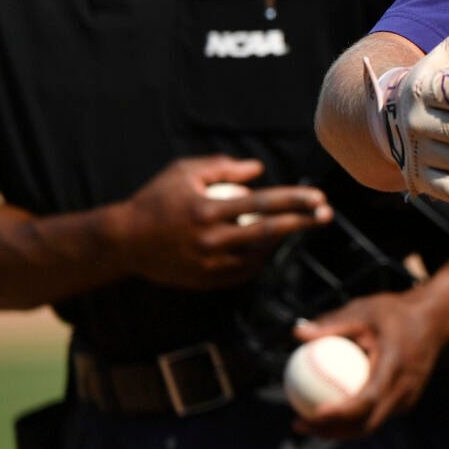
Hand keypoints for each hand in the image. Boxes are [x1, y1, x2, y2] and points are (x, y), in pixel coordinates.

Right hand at [117, 156, 331, 289]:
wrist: (122, 242)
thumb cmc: (155, 200)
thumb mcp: (184, 172)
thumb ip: (223, 168)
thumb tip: (259, 169)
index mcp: (207, 211)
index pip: (262, 205)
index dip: (293, 201)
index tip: (318, 198)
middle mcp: (210, 240)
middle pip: (268, 232)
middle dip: (302, 223)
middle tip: (325, 215)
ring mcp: (208, 264)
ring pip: (258, 255)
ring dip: (282, 241)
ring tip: (298, 226)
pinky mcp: (205, 280)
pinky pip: (242, 271)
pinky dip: (259, 258)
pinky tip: (269, 246)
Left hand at [289, 291, 447, 438]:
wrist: (435, 322)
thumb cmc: (395, 314)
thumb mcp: (365, 311)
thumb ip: (333, 323)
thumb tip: (297, 332)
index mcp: (395, 366)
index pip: (368, 399)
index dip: (340, 414)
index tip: (313, 414)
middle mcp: (404, 388)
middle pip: (366, 424)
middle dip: (330, 431)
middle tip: (298, 423)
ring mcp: (407, 399)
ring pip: (370, 425)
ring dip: (338, 430)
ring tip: (305, 422)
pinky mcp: (405, 403)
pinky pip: (375, 417)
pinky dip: (351, 419)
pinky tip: (326, 411)